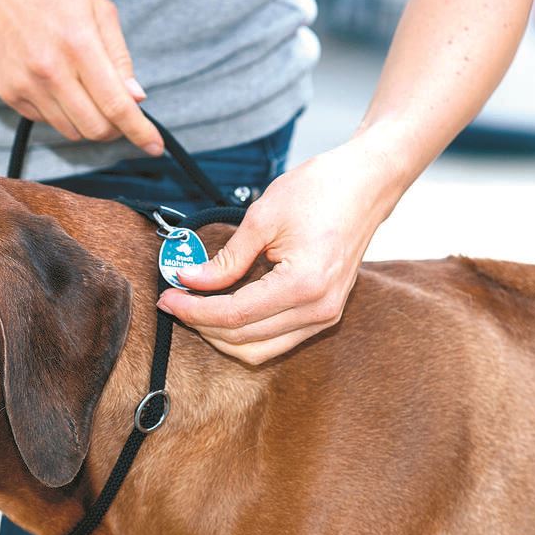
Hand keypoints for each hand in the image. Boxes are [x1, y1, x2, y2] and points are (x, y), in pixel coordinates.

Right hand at [0, 0, 163, 154]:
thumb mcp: (96, 9)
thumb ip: (118, 56)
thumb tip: (136, 98)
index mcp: (79, 44)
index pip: (116, 105)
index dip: (139, 131)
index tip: (154, 147)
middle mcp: (50, 71)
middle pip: (95, 129)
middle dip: (115, 129)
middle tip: (119, 113)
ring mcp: (26, 86)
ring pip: (71, 132)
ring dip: (88, 122)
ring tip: (86, 92)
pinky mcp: (9, 94)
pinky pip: (47, 122)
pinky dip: (62, 114)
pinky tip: (58, 86)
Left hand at [156, 137, 404, 364]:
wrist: (367, 184)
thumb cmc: (321, 190)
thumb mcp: (263, 217)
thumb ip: (226, 258)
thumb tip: (189, 279)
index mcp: (304, 285)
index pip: (234, 315)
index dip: (194, 310)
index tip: (166, 297)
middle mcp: (318, 310)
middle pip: (243, 340)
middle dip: (202, 325)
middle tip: (173, 302)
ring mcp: (325, 316)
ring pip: (259, 350)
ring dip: (222, 335)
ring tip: (194, 308)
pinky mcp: (325, 314)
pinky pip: (277, 340)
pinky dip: (245, 333)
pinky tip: (222, 310)